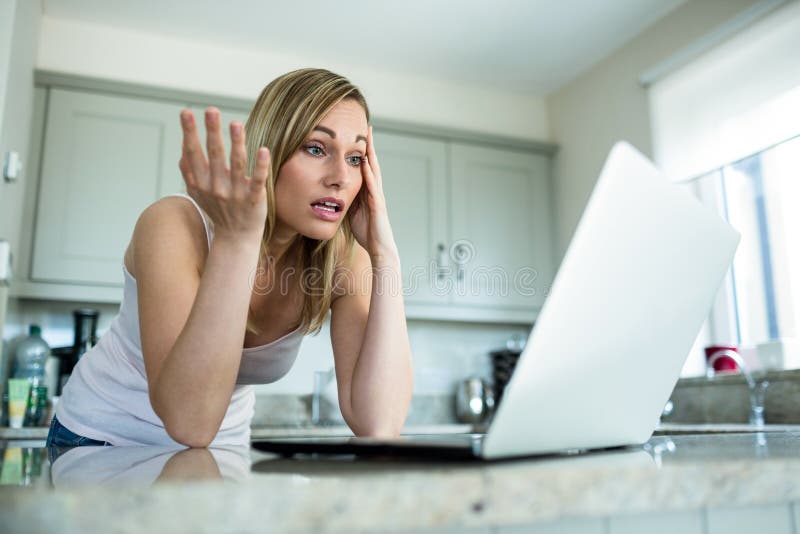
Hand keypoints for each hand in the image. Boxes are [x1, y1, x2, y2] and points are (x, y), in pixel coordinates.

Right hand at [178, 107, 268, 240]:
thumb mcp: (198, 193)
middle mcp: (216, 187)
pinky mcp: (254, 200)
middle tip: (211, 110)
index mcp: (201, 182)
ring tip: (236, 123)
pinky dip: (260, 166)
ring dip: (236, 143)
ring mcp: (235, 194)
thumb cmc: (218, 210)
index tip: (186, 112)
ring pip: (236, 165)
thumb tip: (183, 149)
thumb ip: (190, 172)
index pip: (193, 153)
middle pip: (214, 155)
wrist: (235, 238)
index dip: (189, 133)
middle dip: (212, 132)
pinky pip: (257, 181)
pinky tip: (264, 149)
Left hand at [348, 126, 398, 262]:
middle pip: (372, 163)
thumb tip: (334, 190)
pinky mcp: (378, 205)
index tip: (357, 135)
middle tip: (367, 127)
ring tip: (367, 138)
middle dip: (369, 146)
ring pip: (374, 170)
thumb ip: (347, 199)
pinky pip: (373, 186)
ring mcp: (378, 196)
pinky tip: (364, 162)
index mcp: (368, 191)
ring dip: (371, 154)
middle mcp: (375, 190)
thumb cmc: (366, 232)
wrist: (379, 249)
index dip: (362, 151)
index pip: (365, 166)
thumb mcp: (352, 212)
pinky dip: (369, 173)